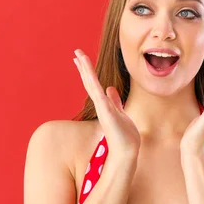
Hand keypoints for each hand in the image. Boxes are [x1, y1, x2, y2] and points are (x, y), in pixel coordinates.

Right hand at [73, 49, 140, 163]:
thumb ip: (115, 101)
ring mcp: (101, 106)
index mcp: (104, 104)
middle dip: (84, 67)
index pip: (94, 85)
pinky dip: (91, 78)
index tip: (82, 60)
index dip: (88, 72)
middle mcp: (100, 104)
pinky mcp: (104, 110)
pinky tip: (87, 68)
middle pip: (90, 81)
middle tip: (76, 52)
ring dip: (85, 68)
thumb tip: (110, 89)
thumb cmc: (125, 136)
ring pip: (91, 83)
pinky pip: (96, 90)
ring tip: (79, 55)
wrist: (127, 151)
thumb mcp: (121, 113)